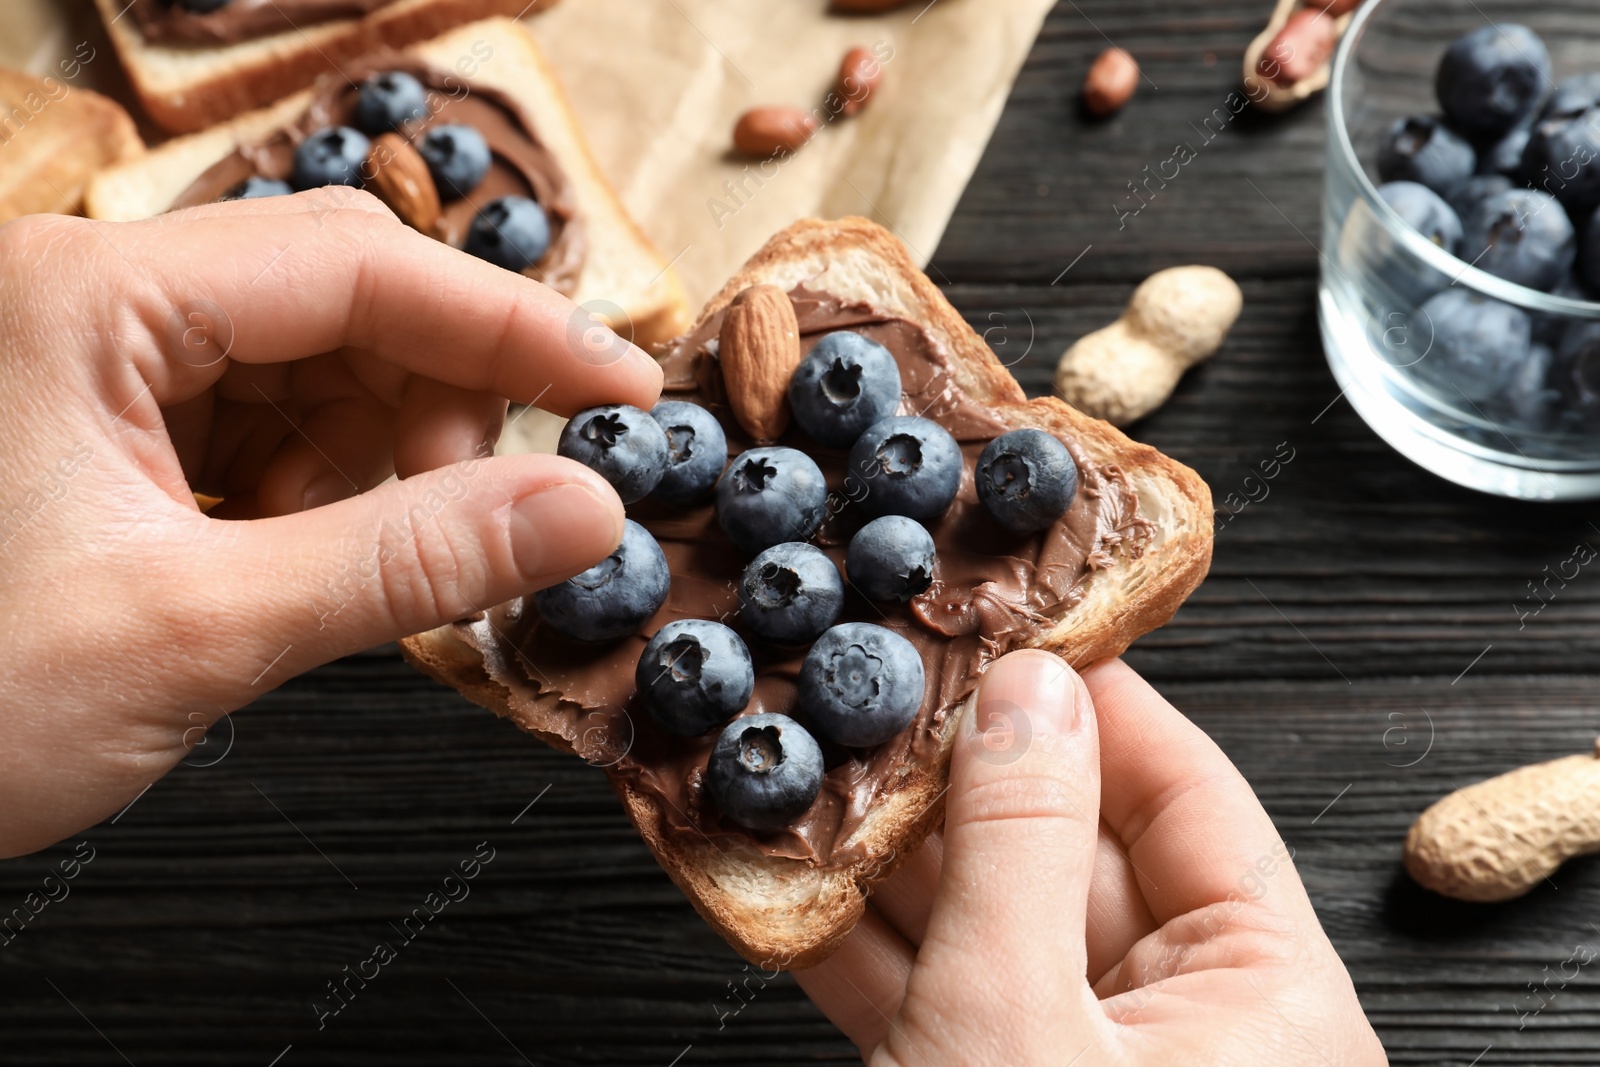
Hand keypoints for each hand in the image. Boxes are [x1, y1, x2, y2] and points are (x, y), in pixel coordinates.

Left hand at [0, 190, 660, 857]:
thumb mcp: (199, 634)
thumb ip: (407, 563)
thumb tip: (582, 512)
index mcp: (87, 298)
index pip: (357, 263)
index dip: (513, 326)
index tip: (621, 389)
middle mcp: (88, 299)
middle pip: (342, 303)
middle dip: (429, 409)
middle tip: (475, 517)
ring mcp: (92, 361)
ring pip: (313, 369)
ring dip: (372, 463)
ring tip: (335, 566)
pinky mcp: (101, 426)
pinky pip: (263, 427)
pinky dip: (316, 493)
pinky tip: (287, 564)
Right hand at [797, 652, 1385, 1065]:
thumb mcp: (1013, 1020)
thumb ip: (1018, 845)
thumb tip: (1025, 694)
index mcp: (1265, 1005)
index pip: (1191, 797)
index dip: (1097, 700)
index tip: (1016, 626)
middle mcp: (1189, 1028)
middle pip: (1073, 849)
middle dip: (959, 774)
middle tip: (881, 690)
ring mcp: (1084, 1061)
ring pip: (990, 921)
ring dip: (888, 854)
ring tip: (815, 767)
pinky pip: (935, 993)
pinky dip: (861, 943)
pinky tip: (792, 877)